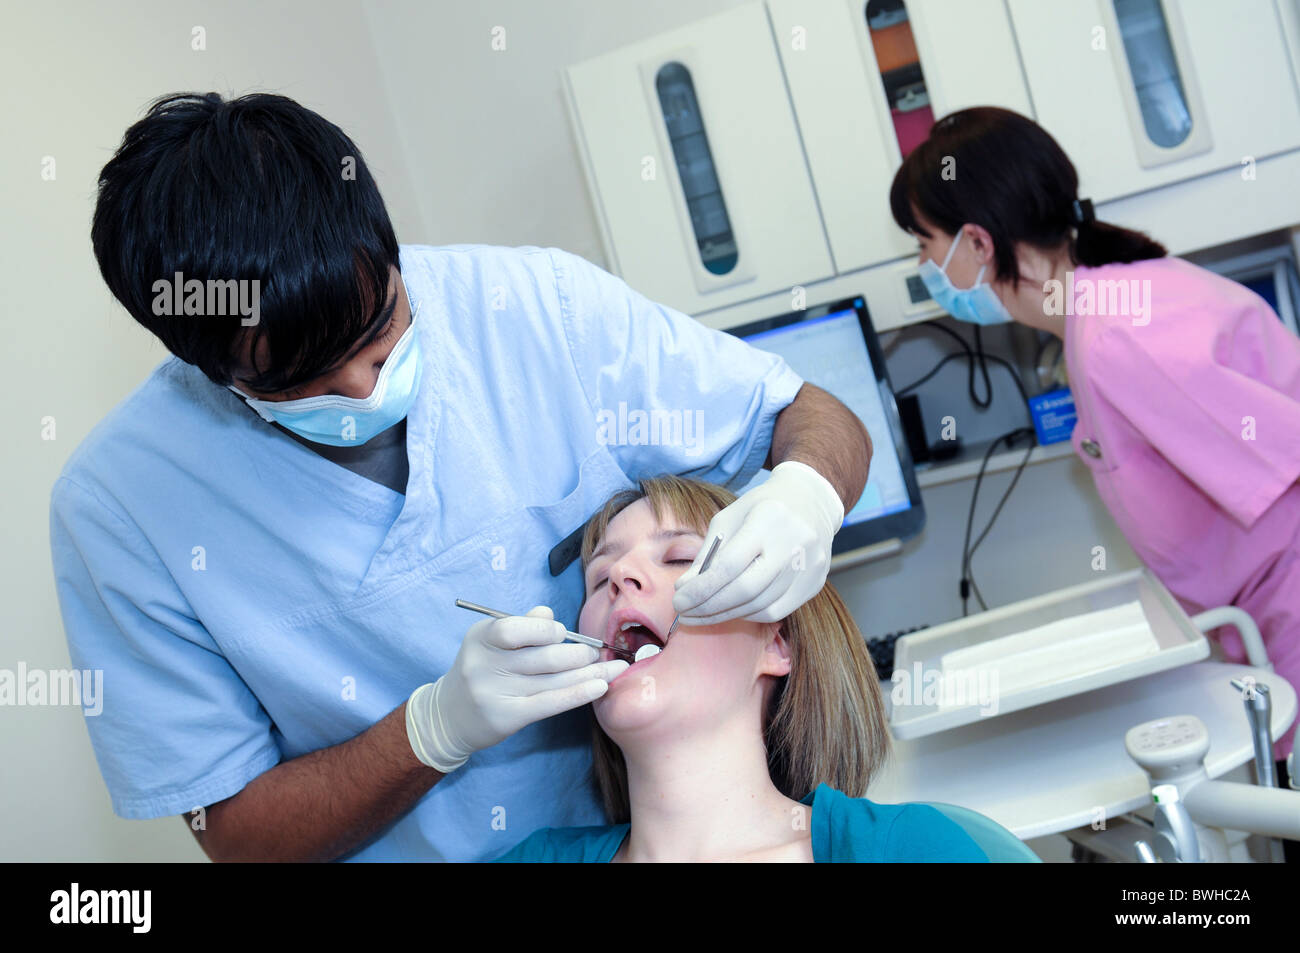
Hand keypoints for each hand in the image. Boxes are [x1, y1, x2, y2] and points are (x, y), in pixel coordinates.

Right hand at [406, 606, 628, 771]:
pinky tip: (601, 687)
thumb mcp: (491, 641)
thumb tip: (550, 616)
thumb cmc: (481, 669)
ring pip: (554, 680)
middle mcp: (484, 665)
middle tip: (597, 653)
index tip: (563, 634)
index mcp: (481, 637)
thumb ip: (521, 624)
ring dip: (590, 673)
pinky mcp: (507, 717)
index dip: (546, 630)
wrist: (450, 716)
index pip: (515, 628)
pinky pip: (551, 703)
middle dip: (578, 654)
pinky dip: (580, 693)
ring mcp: (494, 693)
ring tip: (613, 668)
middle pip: (543, 657)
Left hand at [672, 461, 843, 624]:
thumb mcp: (728, 519)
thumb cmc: (761, 508)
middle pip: (746, 590)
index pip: (730, 564)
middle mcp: (795, 542)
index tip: (678, 601)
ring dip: (726, 614)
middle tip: (686, 614)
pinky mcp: (816, 583)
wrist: (811, 501)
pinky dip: (749, 614)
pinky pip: (777, 611)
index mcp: (769, 518)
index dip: (701, 588)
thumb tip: (685, 589)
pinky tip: (732, 609)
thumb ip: (708, 554)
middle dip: (709, 607)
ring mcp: (810, 565)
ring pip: (761, 605)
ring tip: (703, 614)